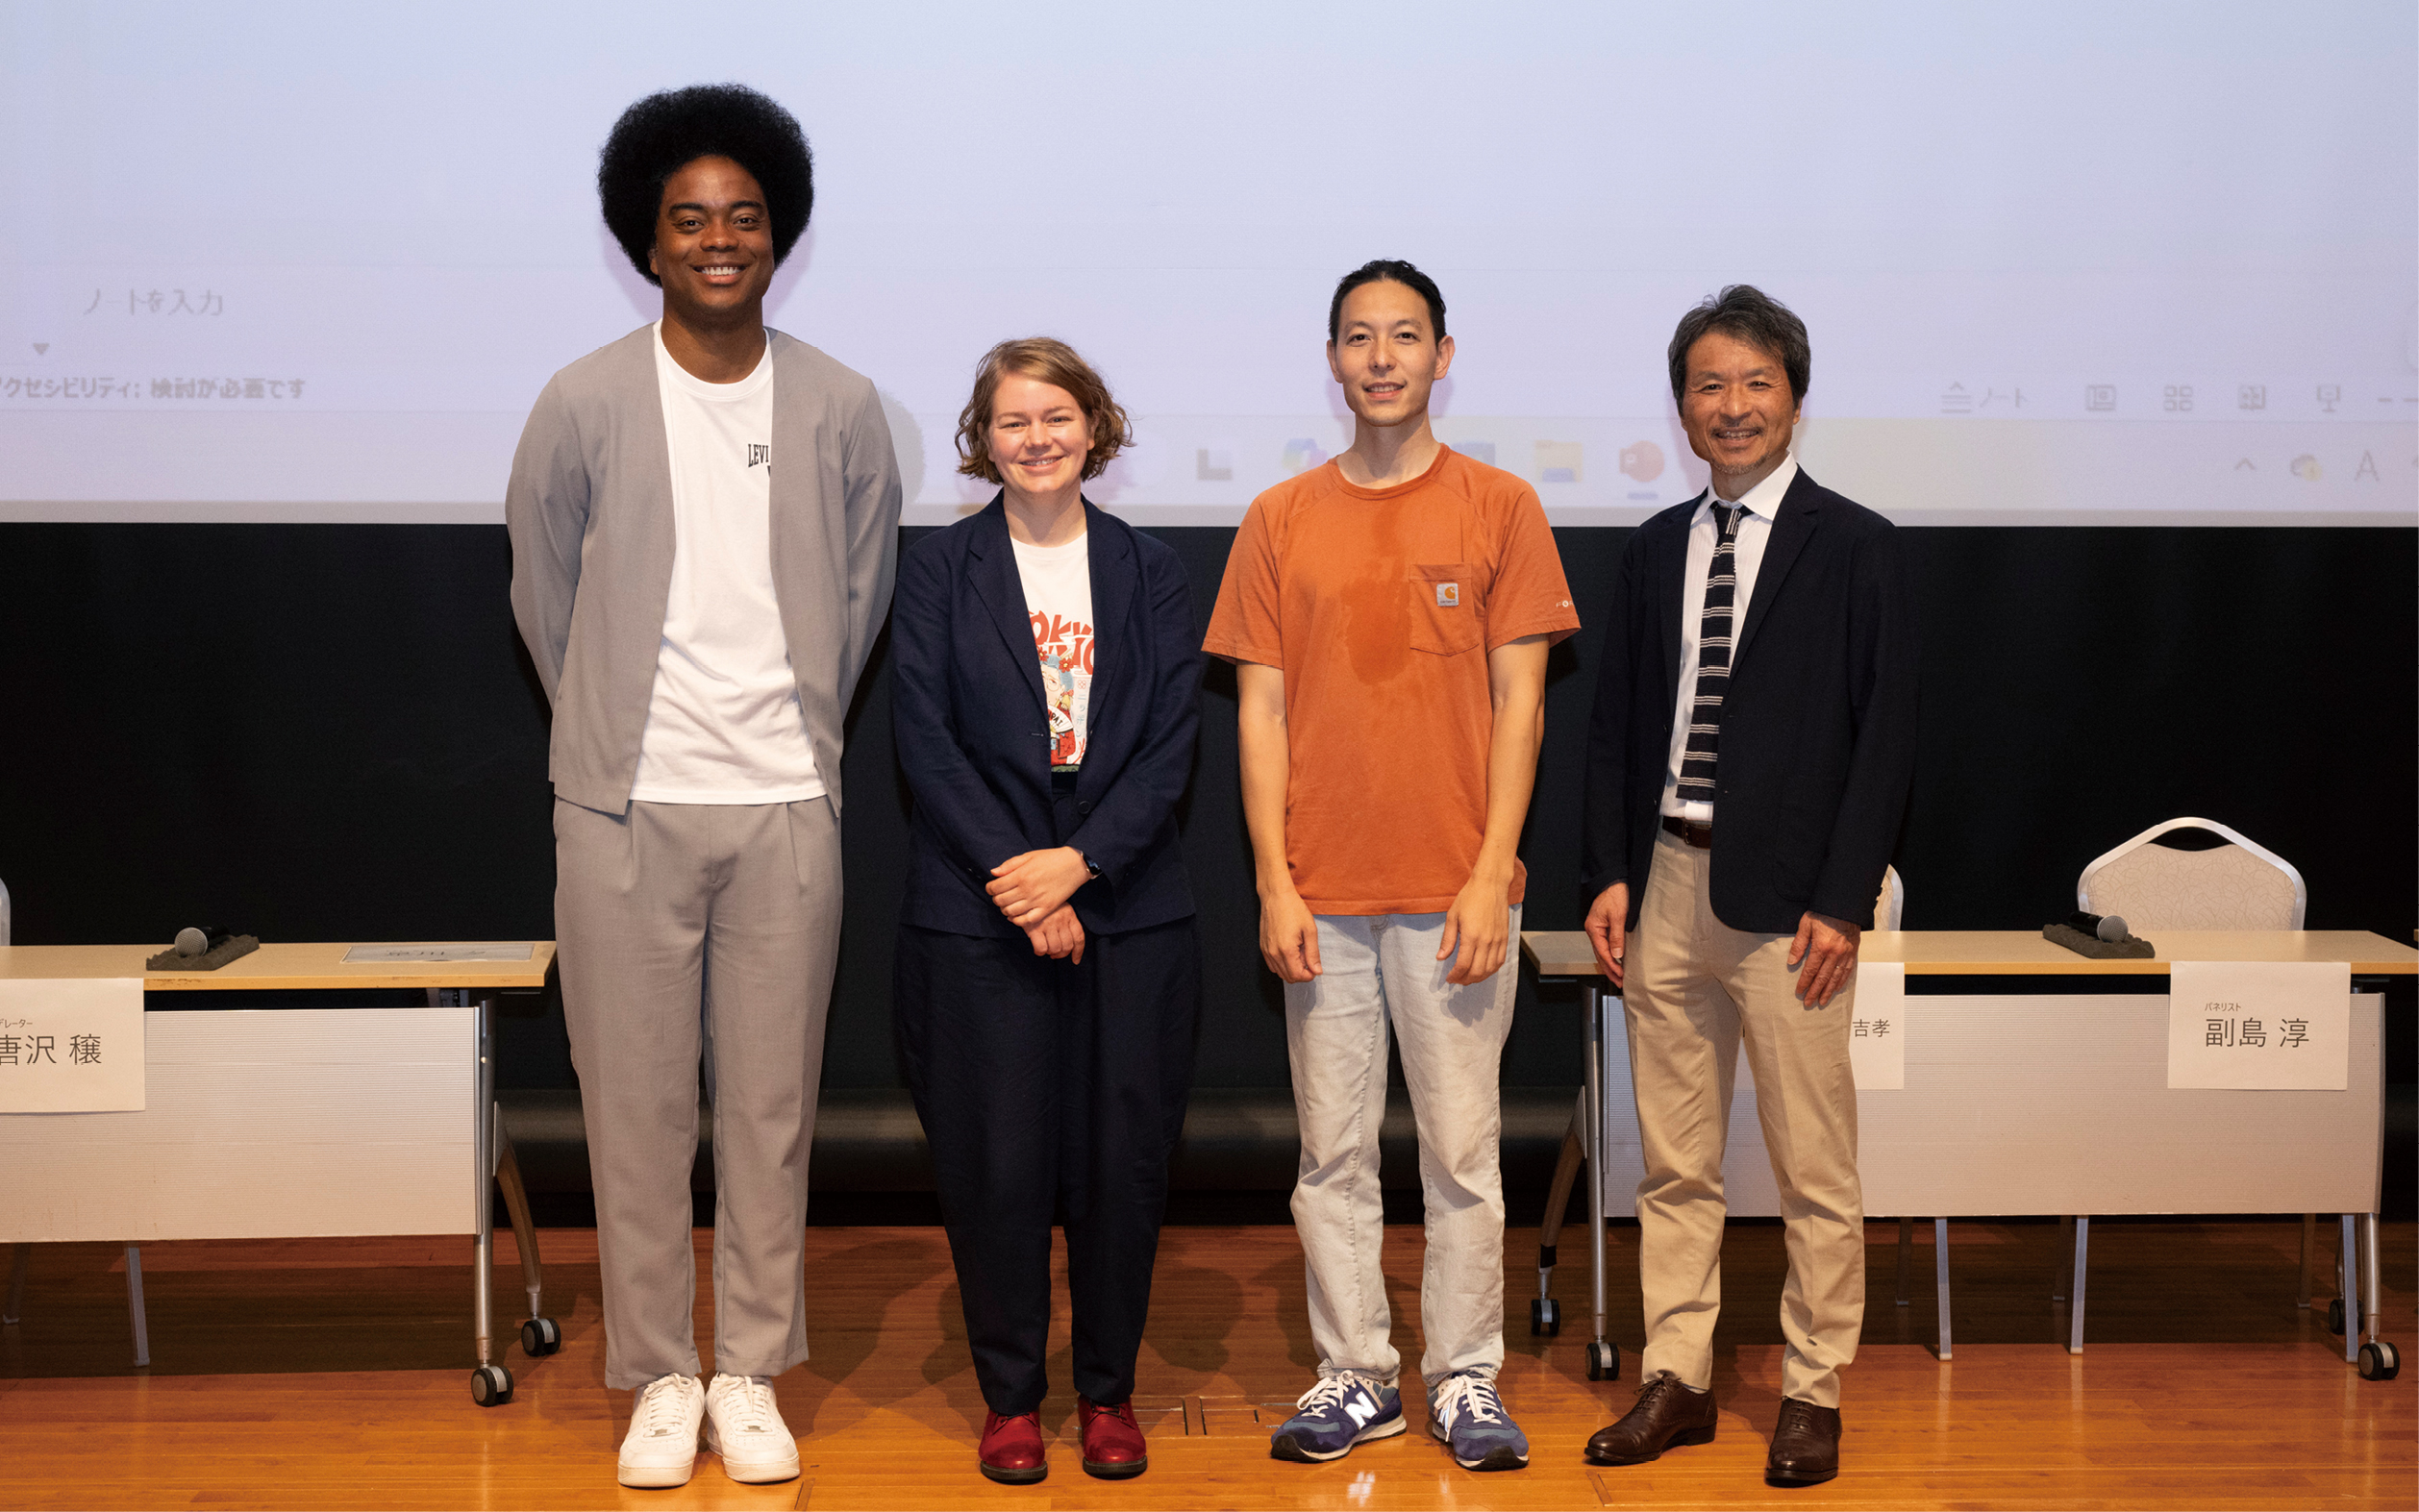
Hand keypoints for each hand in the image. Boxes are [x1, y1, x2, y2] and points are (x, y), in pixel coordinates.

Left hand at [987, 847, 1090, 927]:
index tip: (992, 887)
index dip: (990, 888)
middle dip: (996, 898)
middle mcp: (1026, 890)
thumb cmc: (1051, 858)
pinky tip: (1014, 916)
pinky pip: (1027, 920)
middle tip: (999, 895)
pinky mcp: (1046, 908)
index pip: (995, 887)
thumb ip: (1009, 865)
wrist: (1074, 865)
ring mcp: (1037, 901)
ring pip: (1011, 912)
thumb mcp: (1029, 856)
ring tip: (1007, 905)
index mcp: (1020, 875)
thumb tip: (993, 873)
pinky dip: (1017, 921)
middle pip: (1001, 901)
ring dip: (1004, 909)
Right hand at [1023, 904, 1085, 964]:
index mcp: (1069, 914)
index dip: (1078, 952)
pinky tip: (1037, 949)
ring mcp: (1048, 924)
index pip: (1079, 937)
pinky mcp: (1035, 928)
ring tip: (1046, 949)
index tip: (1075, 960)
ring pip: (1055, 949)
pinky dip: (1040, 952)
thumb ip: (1065, 921)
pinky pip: (1042, 948)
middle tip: (1055, 954)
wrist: (1025, 894)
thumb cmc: (1042, 902)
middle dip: (1061, 954)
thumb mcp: (1059, 906)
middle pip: (1067, 946)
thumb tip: (1069, 945)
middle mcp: (1061, 920)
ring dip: (1050, 953)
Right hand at [1258, 884, 1321, 982]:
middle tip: (1309, 958)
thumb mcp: (1310, 930)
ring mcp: (1266, 951)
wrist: (1276, 896)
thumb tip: (1317, 971)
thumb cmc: (1294, 909)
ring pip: (1279, 973)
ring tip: (1300, 953)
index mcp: (1286, 950)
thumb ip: (1313, 954)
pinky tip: (1290, 951)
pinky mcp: (1263, 947)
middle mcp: (1273, 953)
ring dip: (1291, 969)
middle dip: (1301, 973)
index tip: (1315, 967)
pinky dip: (1282, 964)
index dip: (1309, 976)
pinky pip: (1272, 965)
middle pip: (1288, 977)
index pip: (1297, 976)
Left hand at [1439, 867, 1513, 985]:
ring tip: (1468, 977)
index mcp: (1471, 936)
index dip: (1455, 976)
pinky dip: (1492, 970)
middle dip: (1465, 980)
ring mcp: (1498, 940)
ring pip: (1490, 969)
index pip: (1463, 965)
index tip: (1449, 978)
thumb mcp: (1452, 916)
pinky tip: (1483, 970)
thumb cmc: (1470, 897)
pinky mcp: (1505, 938)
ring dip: (1479, 978)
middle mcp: (1486, 941)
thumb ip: (1447, 940)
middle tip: (1457, 980)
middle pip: (1477, 971)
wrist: (1490, 885)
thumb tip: (1440, 957)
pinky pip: (1501, 961)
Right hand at [1585, 882, 1628, 988]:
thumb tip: (1617, 954)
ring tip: (1617, 977)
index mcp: (1593, 928)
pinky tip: (1615, 962)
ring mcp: (1596, 929)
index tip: (1620, 975)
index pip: (1603, 953)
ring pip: (1601, 952)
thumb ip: (1617, 936)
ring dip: (1609, 965)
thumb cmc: (1614, 894)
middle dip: (1609, 970)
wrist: (1613, 881)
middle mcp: (1593, 930)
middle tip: (1619, 982)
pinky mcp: (1602, 927)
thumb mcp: (1618, 916)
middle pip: (1599, 956)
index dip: (1612, 966)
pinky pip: (1603, 946)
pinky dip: (1609, 956)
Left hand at [1787, 911, 1860, 1006]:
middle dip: (1815, 992)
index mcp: (1821, 947)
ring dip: (1828, 991)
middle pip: (1823, 978)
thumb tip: (1791, 962)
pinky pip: (1847, 971)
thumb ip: (1798, 945)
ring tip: (1822, 1001)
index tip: (1799, 991)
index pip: (1810, 970)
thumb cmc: (1823, 913)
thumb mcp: (1806, 925)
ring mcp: (1846, 954)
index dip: (1804, 982)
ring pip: (1836, 978)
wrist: (1844, 906)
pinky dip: (1841, 982)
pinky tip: (1836, 989)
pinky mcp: (1853, 953)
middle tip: (1808, 1003)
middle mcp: (1835, 953)